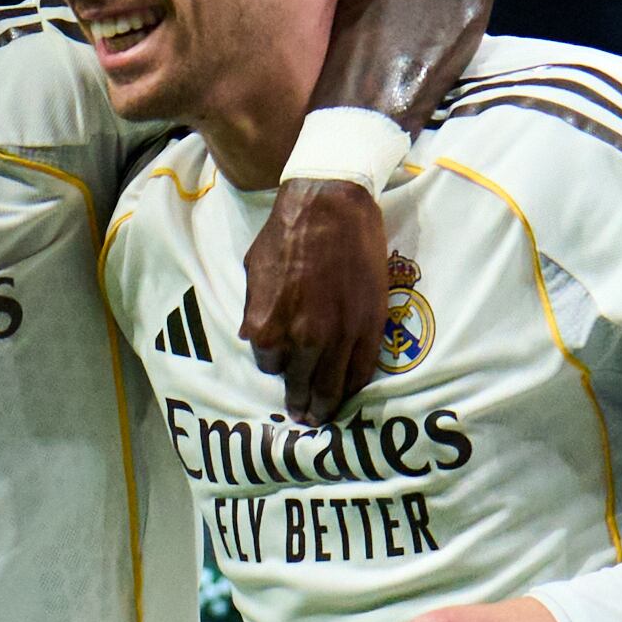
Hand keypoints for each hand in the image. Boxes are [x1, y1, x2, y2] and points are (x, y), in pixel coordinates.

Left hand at [240, 179, 408, 420]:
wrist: (330, 204)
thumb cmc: (286, 232)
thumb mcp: (253, 271)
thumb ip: (255, 311)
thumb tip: (254, 338)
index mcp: (267, 327)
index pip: (269, 366)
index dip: (276, 365)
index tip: (282, 364)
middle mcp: (301, 339)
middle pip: (301, 385)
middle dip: (301, 404)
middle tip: (304, 417)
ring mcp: (338, 336)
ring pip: (332, 385)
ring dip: (328, 404)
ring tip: (325, 415)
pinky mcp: (368, 326)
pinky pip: (361, 369)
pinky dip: (354, 384)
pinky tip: (350, 391)